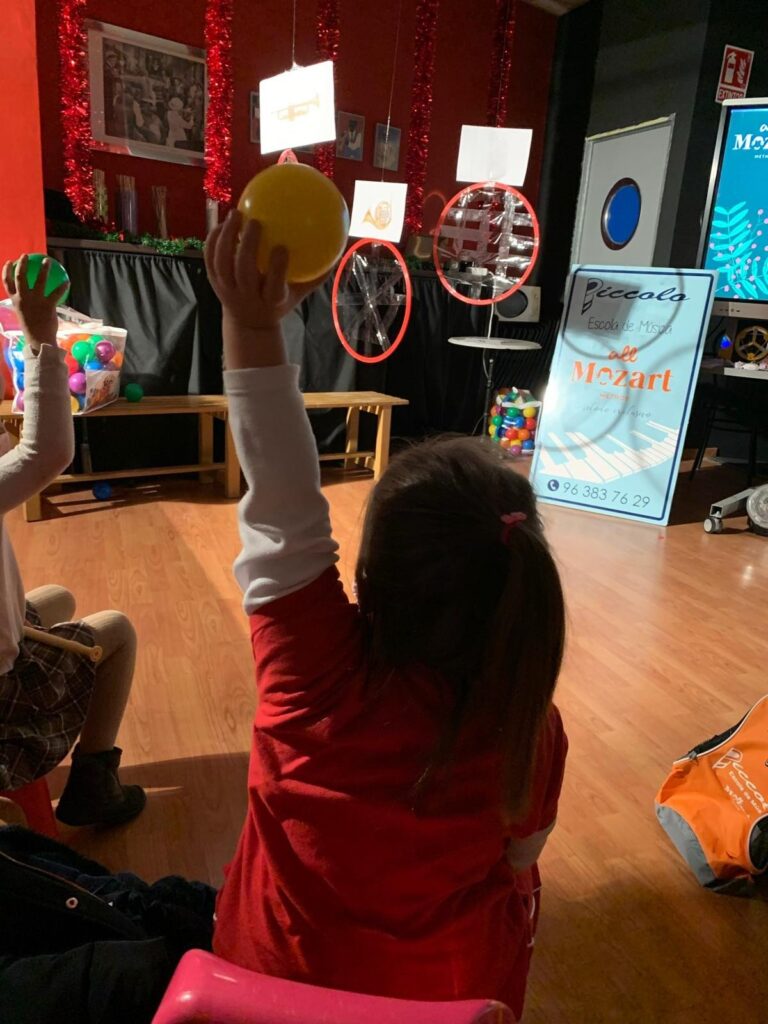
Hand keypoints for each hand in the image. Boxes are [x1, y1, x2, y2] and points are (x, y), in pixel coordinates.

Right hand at [2, 257, 66, 351]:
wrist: (39, 340)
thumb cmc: (32, 328)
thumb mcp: (23, 314)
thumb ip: (24, 304)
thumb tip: (27, 298)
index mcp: (15, 301)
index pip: (7, 283)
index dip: (6, 271)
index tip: (9, 262)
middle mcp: (23, 299)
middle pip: (20, 277)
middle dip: (22, 264)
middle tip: (26, 256)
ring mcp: (35, 301)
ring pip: (39, 280)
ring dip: (43, 269)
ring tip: (47, 261)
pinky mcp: (47, 306)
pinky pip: (56, 293)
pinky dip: (62, 286)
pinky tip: (67, 281)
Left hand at [205, 209, 324, 330]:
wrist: (249, 324)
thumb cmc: (279, 301)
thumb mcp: (299, 294)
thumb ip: (316, 274)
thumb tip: (338, 248)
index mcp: (270, 302)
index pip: (272, 287)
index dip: (276, 268)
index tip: (283, 247)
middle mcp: (247, 298)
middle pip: (244, 272)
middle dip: (248, 246)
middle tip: (255, 222)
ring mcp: (227, 290)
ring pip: (223, 263)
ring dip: (228, 237)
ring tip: (236, 214)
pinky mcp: (213, 283)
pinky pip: (210, 259)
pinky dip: (214, 240)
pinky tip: (223, 222)